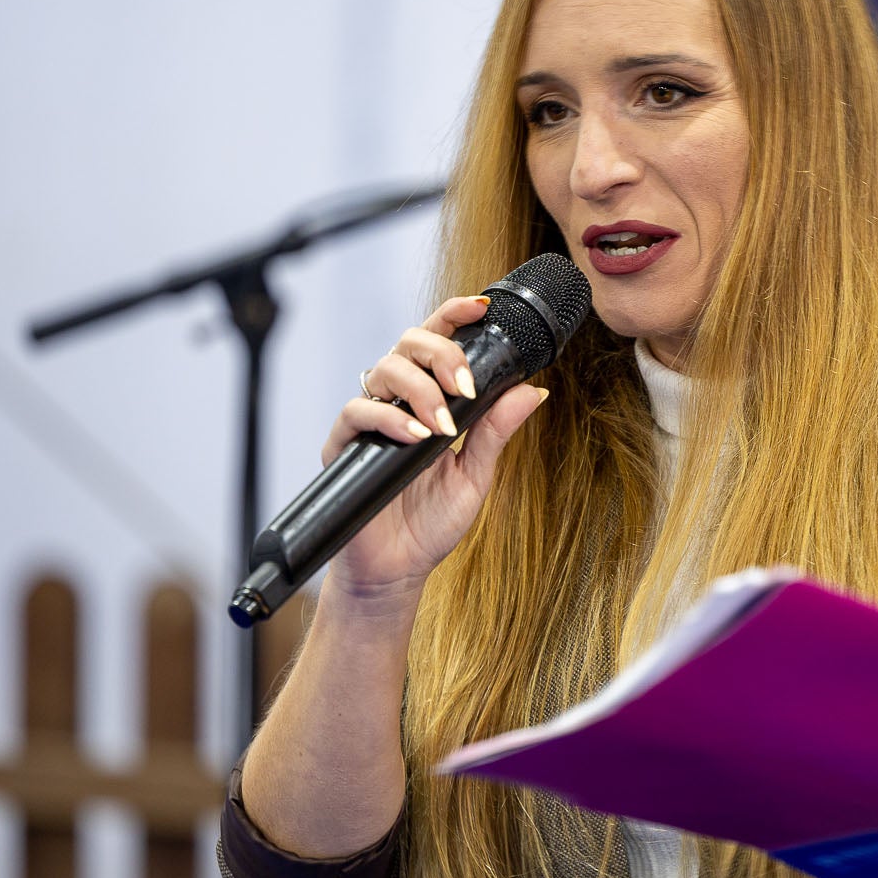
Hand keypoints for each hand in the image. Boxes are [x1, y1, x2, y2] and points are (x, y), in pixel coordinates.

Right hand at [320, 294, 548, 599]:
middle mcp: (396, 400)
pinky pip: (358, 411)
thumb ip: (497, 431)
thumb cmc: (432, 522)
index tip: (483, 307)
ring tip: (443, 426)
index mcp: (428, 398)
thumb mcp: (476, 475)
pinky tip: (415, 436)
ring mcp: (368, 421)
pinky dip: (389, 418)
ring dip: (421, 390)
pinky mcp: (343, 446)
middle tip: (466, 386)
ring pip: (384, 369)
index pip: (437, 340)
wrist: (397, 570)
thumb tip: (533, 391)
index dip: (455, 314)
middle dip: (442, 353)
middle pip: (409, 342)